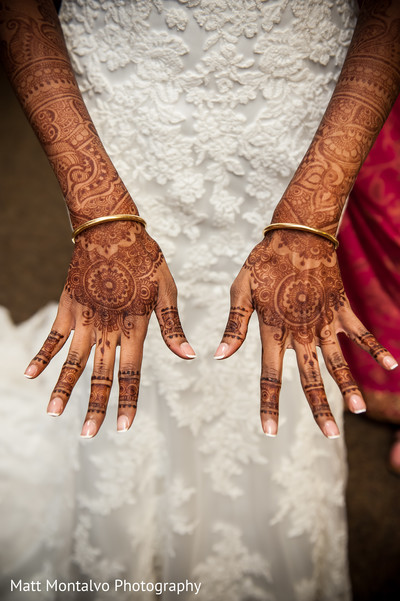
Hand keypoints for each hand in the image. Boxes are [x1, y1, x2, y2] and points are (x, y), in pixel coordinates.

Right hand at [24, 221, 194, 437]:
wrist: (111, 228)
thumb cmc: (145, 258)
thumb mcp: (165, 290)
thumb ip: (172, 326)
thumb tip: (189, 356)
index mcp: (134, 326)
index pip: (131, 371)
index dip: (128, 400)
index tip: (122, 426)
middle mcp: (108, 327)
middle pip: (101, 373)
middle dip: (96, 406)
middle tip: (89, 434)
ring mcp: (85, 317)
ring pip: (73, 359)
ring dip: (63, 387)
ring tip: (54, 413)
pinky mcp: (68, 305)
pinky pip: (52, 334)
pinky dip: (42, 354)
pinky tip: (31, 375)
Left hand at [215, 230, 397, 437]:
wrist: (297, 233)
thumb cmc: (264, 262)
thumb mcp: (240, 290)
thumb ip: (234, 325)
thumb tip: (219, 356)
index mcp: (273, 329)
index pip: (270, 374)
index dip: (269, 404)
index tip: (270, 432)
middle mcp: (301, 331)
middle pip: (311, 376)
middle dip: (318, 408)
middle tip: (329, 436)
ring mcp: (325, 321)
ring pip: (339, 360)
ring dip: (349, 386)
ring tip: (358, 411)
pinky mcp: (341, 309)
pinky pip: (362, 332)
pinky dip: (376, 348)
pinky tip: (393, 366)